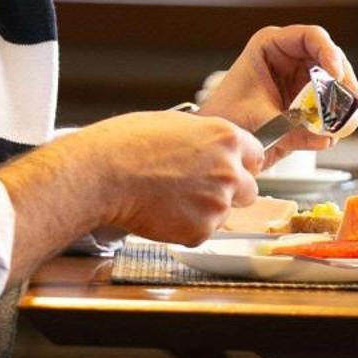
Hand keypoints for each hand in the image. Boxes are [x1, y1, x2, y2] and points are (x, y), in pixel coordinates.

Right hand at [81, 109, 263, 243]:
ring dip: (203, 212)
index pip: (255, 155)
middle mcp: (229, 170)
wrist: (102, 175)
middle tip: (197, 191)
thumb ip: (203, 138)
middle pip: (249, 190)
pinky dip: (184, 228)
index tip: (229, 170)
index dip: (240, 164)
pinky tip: (160, 213)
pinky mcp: (201, 229)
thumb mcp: (173, 124)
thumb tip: (207, 147)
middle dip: (229, 193)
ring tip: (168, 200)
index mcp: (225, 138)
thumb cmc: (126, 145)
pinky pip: (200, 232)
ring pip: (223, 214)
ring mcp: (218, 203)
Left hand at [197, 25, 357, 159]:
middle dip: (344, 81)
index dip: (329, 52)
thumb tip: (326, 138)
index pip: (311, 37)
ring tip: (341, 124)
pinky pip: (331, 105)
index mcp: (271, 46)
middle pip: (331, 58)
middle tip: (352, 102)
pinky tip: (330, 134)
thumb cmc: (229, 119)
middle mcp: (290, 58)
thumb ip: (293, 129)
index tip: (336, 75)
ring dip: (343, 103)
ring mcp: (301, 78)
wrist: (222, 140)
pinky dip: (336, 119)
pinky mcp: (308, 100)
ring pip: (336, 82)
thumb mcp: (259, 121)